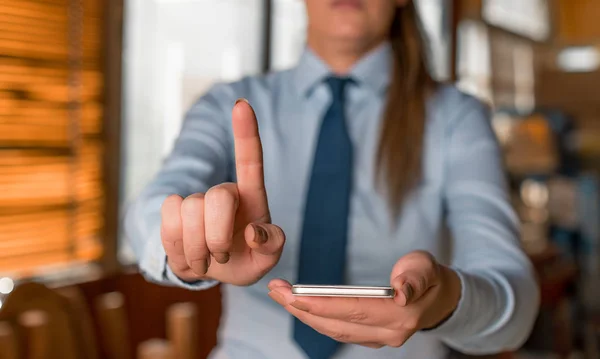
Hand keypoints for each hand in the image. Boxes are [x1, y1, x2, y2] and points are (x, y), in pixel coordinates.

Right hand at [161, 99, 285, 285]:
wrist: (213, 270)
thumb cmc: (245, 259)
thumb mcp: (267, 259)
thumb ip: (271, 245)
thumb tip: (251, 232)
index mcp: (252, 196)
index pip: (250, 160)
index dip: (246, 132)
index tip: (242, 105)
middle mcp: (224, 191)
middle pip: (217, 197)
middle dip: (217, 235)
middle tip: (222, 256)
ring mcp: (196, 199)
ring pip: (189, 212)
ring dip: (198, 249)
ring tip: (207, 260)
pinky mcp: (172, 210)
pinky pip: (168, 220)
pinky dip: (179, 248)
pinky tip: (189, 256)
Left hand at [267, 251, 460, 347]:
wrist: (440, 298)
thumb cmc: (430, 276)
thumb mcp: (426, 266)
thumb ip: (413, 277)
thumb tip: (400, 291)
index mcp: (402, 315)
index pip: (354, 310)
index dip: (322, 304)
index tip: (293, 295)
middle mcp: (389, 333)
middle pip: (337, 323)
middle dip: (302, 308)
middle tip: (275, 290)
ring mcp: (379, 339)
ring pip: (334, 331)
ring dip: (303, 315)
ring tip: (279, 295)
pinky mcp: (371, 338)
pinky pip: (338, 331)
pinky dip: (316, 319)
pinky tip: (298, 306)